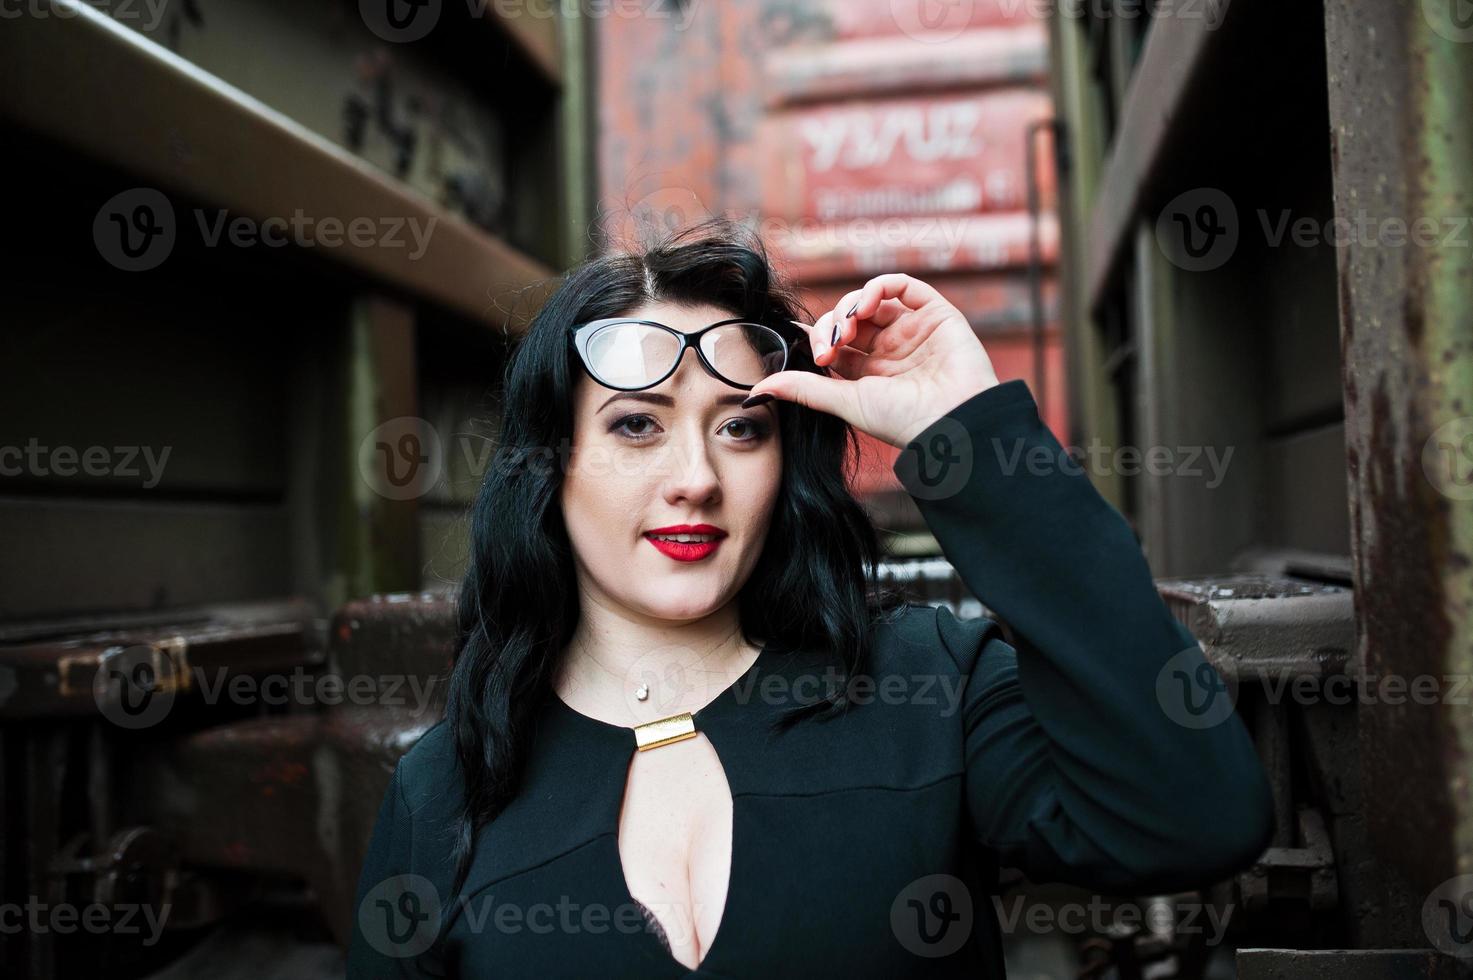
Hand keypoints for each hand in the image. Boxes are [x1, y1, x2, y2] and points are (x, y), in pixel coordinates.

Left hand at [743, 273, 1000, 448]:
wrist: (953, 422)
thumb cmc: (903, 421)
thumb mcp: (845, 402)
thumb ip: (804, 389)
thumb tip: (756, 389)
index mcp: (869, 373)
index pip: (834, 342)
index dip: (818, 337)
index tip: (810, 349)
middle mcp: (890, 349)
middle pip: (848, 318)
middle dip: (832, 323)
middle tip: (830, 345)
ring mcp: (912, 330)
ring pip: (871, 299)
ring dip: (851, 305)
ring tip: (848, 326)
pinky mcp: (935, 314)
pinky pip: (903, 285)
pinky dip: (879, 286)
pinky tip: (867, 304)